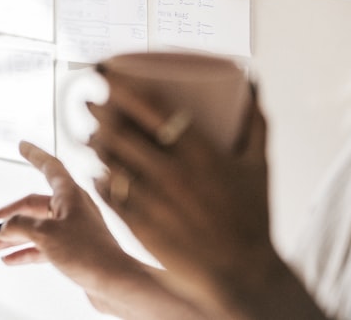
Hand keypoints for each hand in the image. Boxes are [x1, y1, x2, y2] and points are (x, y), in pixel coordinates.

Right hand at [0, 142, 209, 318]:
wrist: (116, 285)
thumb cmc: (89, 253)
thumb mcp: (46, 236)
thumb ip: (20, 227)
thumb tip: (3, 226)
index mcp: (69, 194)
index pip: (49, 166)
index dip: (34, 154)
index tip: (21, 144)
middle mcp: (71, 208)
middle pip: (30, 206)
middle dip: (2, 218)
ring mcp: (72, 230)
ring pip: (33, 229)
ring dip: (9, 238)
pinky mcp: (73, 251)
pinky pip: (42, 247)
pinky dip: (24, 252)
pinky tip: (8, 259)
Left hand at [87, 91, 283, 315]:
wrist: (244, 275)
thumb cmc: (253, 219)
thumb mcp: (260, 167)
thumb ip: (256, 124)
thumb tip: (251, 86)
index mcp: (200, 153)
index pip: (151, 108)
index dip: (123, 88)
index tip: (107, 75)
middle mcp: (171, 173)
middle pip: (121, 131)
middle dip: (99, 112)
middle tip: (90, 101)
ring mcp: (153, 200)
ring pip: (110, 161)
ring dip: (96, 143)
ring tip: (90, 135)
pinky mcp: (140, 225)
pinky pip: (110, 193)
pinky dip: (100, 178)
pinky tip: (98, 171)